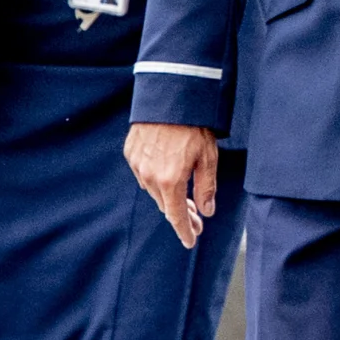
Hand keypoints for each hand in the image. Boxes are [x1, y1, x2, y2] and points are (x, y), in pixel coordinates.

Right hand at [123, 122, 217, 248]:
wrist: (169, 97)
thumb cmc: (192, 126)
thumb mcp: (207, 158)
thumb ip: (206, 187)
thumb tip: (207, 211)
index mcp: (170, 180)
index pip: (176, 216)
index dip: (184, 231)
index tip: (190, 241)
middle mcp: (149, 176)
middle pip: (165, 205)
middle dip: (182, 214)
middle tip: (196, 219)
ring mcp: (137, 164)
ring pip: (153, 191)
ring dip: (168, 196)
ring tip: (185, 197)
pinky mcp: (131, 153)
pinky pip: (143, 174)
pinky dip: (156, 179)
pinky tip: (167, 175)